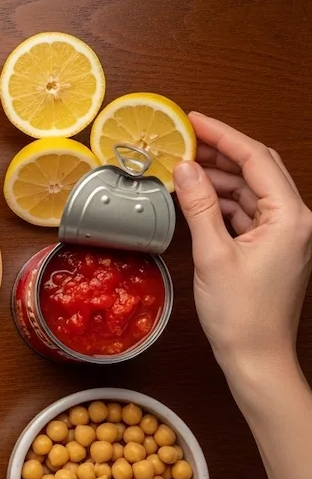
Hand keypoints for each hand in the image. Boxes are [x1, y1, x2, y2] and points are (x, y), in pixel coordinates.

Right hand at [172, 112, 311, 376]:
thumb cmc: (241, 316)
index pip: (256, 160)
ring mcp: (285, 235)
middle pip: (257, 170)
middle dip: (220, 153)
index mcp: (290, 218)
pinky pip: (247, 213)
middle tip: (183, 140)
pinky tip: (195, 199)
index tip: (193, 120)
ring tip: (181, 170)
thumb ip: (199, 206)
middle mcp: (296, 221)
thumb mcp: (213, 255)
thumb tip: (184, 168)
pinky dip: (221, 203)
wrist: (257, 358)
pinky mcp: (273, 248)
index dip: (223, 135)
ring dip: (218, 179)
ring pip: (250, 191)